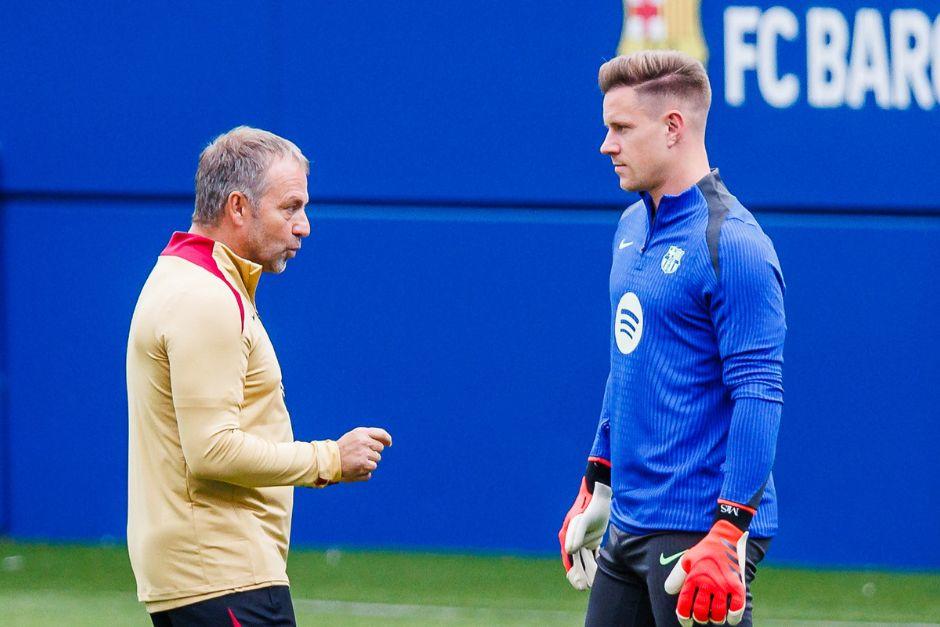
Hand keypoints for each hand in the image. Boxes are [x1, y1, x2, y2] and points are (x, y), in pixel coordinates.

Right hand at [336, 427, 391, 481]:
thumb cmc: (343, 448)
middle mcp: (364, 442)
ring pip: (376, 460)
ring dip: (369, 462)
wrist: (329, 460)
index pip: (381, 434)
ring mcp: (364, 454)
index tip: (389, 443)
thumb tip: (387, 443)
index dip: (387, 439)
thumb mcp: (354, 436)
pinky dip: (365, 471)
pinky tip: (355, 468)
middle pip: (380, 448)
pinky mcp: (363, 465)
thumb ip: (369, 436)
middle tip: (360, 453)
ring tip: (356, 461)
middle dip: (373, 452)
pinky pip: (371, 470)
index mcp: (362, 432)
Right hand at [558, 459, 611, 589]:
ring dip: (590, 570)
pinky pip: (594, 553)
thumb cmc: (590, 506)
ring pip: (586, 559)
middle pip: (577, 562)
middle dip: (582, 574)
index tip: (580, 585)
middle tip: (587, 587)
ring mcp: (583, 539)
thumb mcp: (583, 519)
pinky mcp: (593, 537)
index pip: (569, 559)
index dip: (573, 573)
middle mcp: (574, 539)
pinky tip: (601, 571)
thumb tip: (570, 550)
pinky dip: (597, 562)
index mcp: (568, 536)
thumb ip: (576, 534)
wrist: (601, 495)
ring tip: (595, 582)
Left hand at [664, 520, 747, 625]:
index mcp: (693, 578)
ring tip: (713, 616)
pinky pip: (737, 608)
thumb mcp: (686, 559)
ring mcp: (723, 585)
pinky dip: (733, 616)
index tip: (686, 622)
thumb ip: (676, 576)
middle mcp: (707, 583)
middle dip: (700, 618)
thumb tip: (669, 592)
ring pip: (717, 614)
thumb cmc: (705, 551)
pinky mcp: (737, 585)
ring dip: (715, 619)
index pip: (684, 605)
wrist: (725, 538)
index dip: (683, 617)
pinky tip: (730, 617)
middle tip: (701, 617)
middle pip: (701, 612)